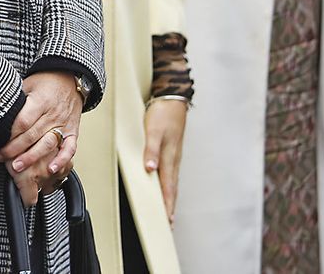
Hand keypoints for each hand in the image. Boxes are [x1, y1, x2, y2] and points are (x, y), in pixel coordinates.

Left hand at [0, 72, 82, 204]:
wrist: (69, 78)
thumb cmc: (44, 82)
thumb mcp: (27, 84)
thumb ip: (16, 101)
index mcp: (40, 101)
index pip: (23, 121)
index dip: (9, 134)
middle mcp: (53, 114)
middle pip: (32, 135)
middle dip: (14, 150)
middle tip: (0, 158)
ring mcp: (64, 124)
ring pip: (47, 144)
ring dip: (32, 158)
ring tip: (17, 167)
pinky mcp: (72, 131)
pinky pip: (69, 148)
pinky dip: (61, 160)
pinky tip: (51, 169)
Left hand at [142, 99, 187, 222]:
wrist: (172, 98)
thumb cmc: (163, 113)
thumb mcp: (154, 130)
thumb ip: (151, 150)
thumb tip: (150, 169)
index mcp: (169, 157)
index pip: (167, 187)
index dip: (166, 204)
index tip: (167, 220)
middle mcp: (173, 159)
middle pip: (172, 188)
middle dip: (170, 207)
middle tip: (169, 224)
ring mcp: (174, 155)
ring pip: (172, 181)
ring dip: (170, 198)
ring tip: (168, 212)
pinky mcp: (172, 150)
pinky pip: (170, 173)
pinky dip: (169, 185)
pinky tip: (166, 187)